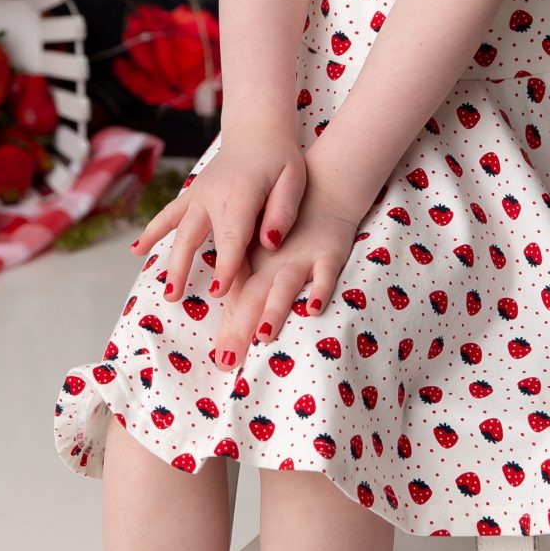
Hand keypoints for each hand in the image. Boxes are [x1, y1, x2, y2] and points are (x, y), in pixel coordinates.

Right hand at [129, 123, 307, 304]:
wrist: (257, 130)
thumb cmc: (280, 159)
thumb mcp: (294, 179)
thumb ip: (283, 211)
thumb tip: (270, 243)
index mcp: (241, 193)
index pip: (232, 236)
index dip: (226, 265)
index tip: (220, 292)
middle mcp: (213, 195)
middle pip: (197, 237)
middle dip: (187, 269)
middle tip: (178, 299)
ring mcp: (198, 195)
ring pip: (180, 231)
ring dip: (171, 261)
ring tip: (168, 293)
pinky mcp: (192, 195)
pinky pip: (169, 214)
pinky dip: (152, 231)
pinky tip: (136, 250)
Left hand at [205, 172, 365, 369]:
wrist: (321, 189)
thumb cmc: (286, 229)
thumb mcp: (262, 252)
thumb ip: (247, 284)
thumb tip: (228, 324)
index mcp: (255, 266)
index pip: (236, 300)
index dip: (227, 328)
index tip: (219, 361)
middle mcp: (274, 265)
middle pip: (253, 299)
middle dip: (240, 330)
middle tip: (228, 361)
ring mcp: (302, 258)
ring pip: (285, 286)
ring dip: (274, 308)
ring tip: (264, 334)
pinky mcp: (329, 253)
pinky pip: (326, 273)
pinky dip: (321, 289)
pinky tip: (314, 309)